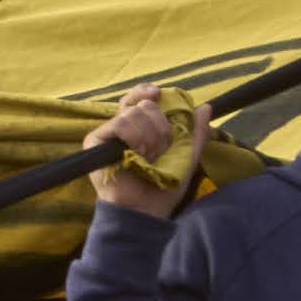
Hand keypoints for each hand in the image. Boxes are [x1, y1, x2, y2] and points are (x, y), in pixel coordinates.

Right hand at [88, 87, 199, 216]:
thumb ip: (196, 133)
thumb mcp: (187, 157)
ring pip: (132, 113)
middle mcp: (120, 128)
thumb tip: (206, 106)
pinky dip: (134, 137)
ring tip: (149, 158)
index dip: (146, 91)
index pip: (138, 98)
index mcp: (139, 128)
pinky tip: (138, 155)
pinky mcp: (94, 142)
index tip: (159, 94)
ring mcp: (106, 135)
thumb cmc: (163, 187)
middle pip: (142, 105)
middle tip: (161, 149)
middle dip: (159, 126)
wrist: (145, 209)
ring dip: (149, 136)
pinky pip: (119, 124)